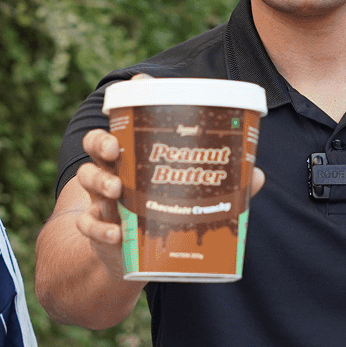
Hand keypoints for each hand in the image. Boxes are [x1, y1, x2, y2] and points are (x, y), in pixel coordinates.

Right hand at [72, 81, 267, 279]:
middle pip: (94, 145)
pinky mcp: (97, 230)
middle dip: (101, 142)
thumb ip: (221, 185)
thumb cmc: (162, 213)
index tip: (136, 89)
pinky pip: (86, 225)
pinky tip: (115, 234)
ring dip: (99, 181)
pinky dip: (98, 228)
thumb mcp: (188, 195)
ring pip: (86, 178)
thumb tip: (259, 175)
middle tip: (115, 149)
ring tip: (117, 190)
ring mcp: (101, 199)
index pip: (122, 123)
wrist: (132, 257)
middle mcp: (113, 171)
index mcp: (134, 155)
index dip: (125, 105)